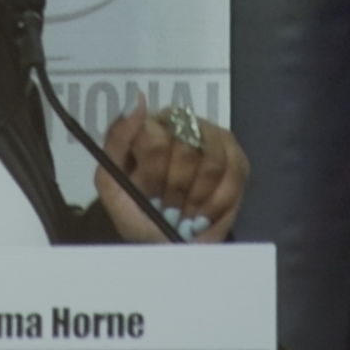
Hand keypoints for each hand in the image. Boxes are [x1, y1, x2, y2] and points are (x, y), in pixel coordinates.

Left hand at [94, 98, 247, 242]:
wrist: (168, 247)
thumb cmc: (139, 215)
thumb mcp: (111, 184)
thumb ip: (116, 141)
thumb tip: (138, 101)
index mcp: (148, 126)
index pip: (154, 133)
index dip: (153, 170)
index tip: (146, 190)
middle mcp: (182, 124)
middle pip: (186, 148)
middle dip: (175, 188)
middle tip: (166, 206)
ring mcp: (213, 138)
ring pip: (213, 162)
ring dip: (196, 198)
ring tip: (184, 213)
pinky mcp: (237, 159)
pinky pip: (235, 175)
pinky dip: (217, 203)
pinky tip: (204, 214)